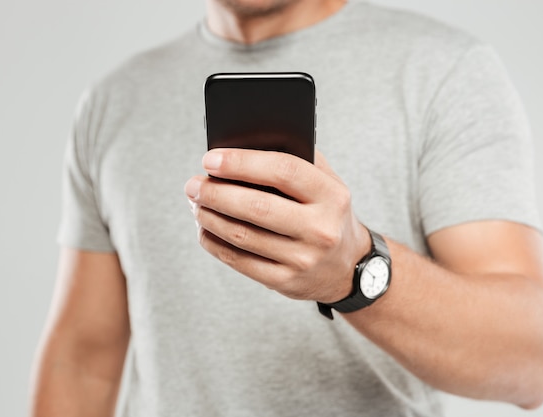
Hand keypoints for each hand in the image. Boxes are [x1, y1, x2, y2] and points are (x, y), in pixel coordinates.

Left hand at [184, 148, 369, 302]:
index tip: (210, 160)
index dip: (242, 163)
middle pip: (257, 207)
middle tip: (194, 184)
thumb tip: (243, 146)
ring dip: (210, 217)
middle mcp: (321, 229)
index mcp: (332, 196)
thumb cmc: (327, 214)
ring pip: (242, 235)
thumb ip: (297, 159)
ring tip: (196, 204)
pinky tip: (205, 229)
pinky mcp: (285, 281)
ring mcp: (303, 259)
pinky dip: (214, 243)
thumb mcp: (327, 184)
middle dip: (216, 193)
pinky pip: (239, 261)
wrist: (348, 267)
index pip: (283, 170)